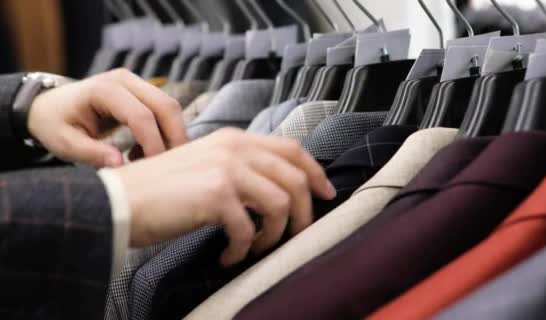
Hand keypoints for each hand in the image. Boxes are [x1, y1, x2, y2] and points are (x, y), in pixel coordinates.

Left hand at [28, 69, 186, 167]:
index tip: (153, 168)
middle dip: (174, 138)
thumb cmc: (55, 123)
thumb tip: (120, 165)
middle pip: (166, 106)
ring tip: (150, 159)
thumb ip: (91, 153)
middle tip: (170, 166)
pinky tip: (142, 151)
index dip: (153, 144)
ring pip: (170, 107)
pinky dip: (163, 132)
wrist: (48, 105)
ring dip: (170, 136)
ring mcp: (135, 82)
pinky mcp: (141, 91)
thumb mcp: (65, 142)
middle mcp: (125, 80)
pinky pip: (163, 110)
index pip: (142, 116)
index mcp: (104, 90)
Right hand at [112, 128, 336, 265]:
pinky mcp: (215, 195)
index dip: (315, 172)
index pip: (292, 148)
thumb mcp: (205, 165)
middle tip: (294, 236)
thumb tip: (277, 190)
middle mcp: (234, 147)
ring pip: (280, 204)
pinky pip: (249, 229)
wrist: (119, 201)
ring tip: (254, 248)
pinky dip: (242, 250)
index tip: (325, 194)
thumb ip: (240, 167)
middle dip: (303, 213)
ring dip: (273, 235)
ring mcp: (226, 169)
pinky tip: (227, 256)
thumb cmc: (162, 191)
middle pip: (295, 178)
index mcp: (234, 139)